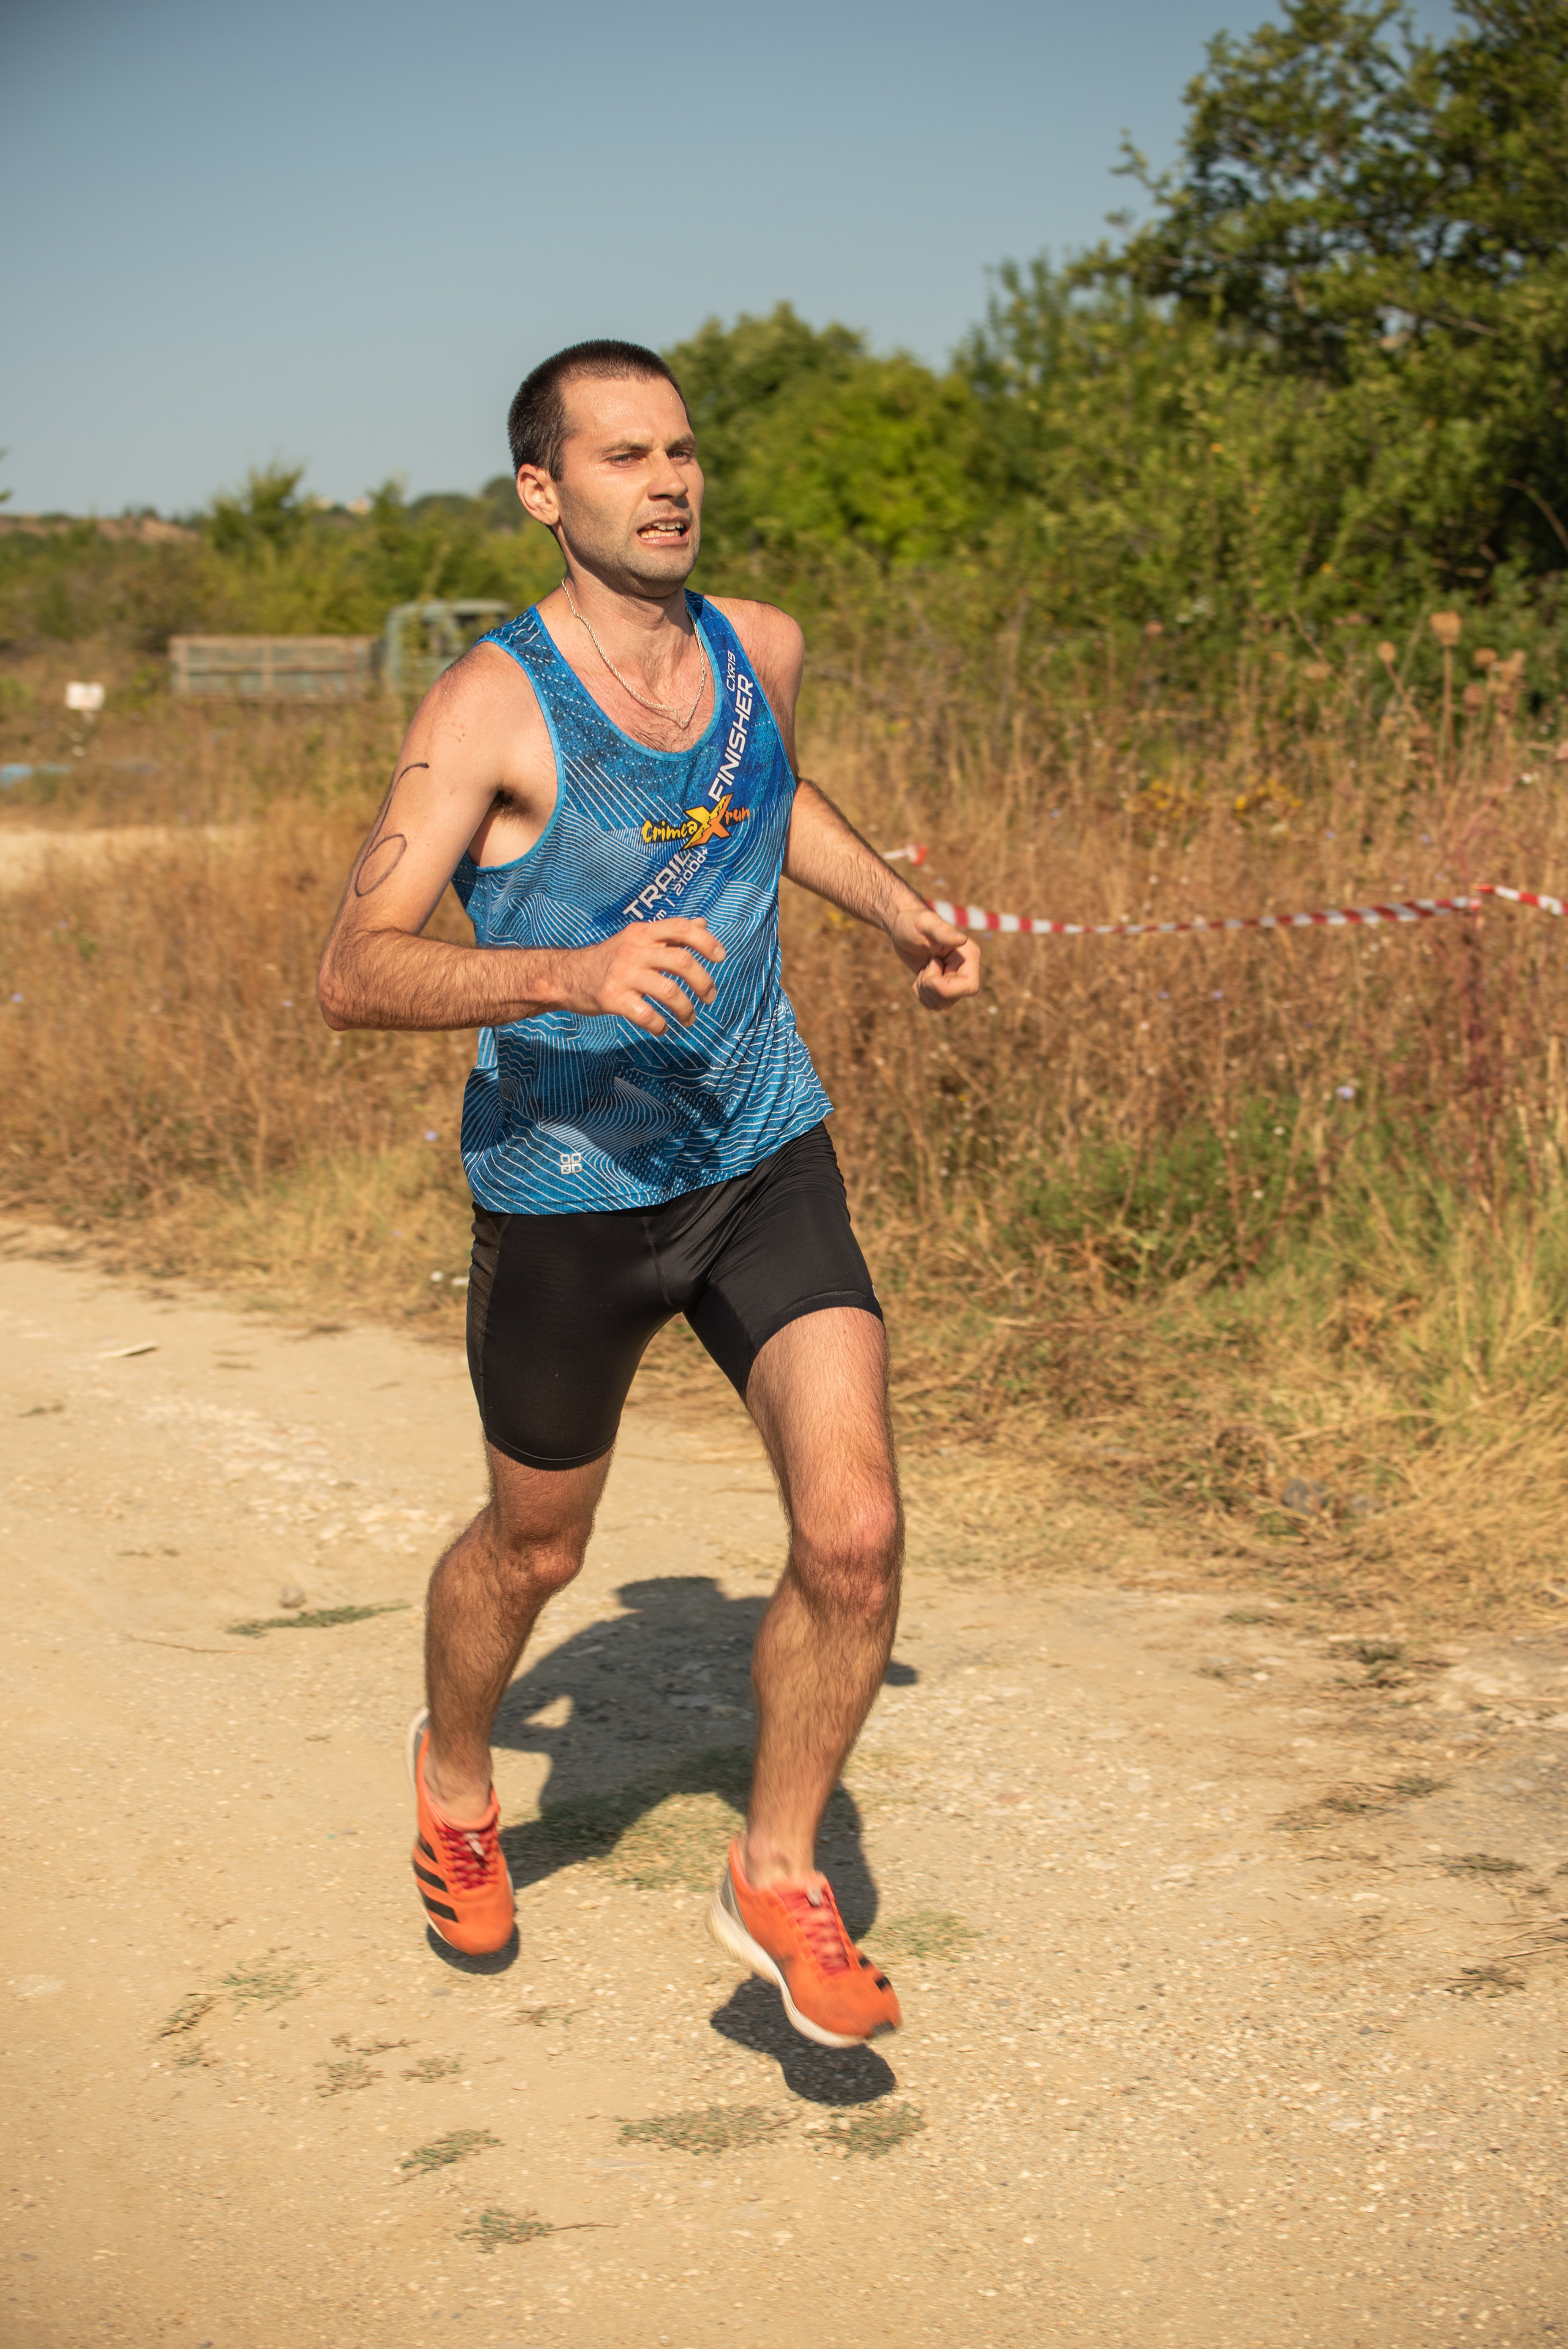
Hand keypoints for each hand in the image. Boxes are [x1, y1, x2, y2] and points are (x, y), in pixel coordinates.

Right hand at [559, 918, 724, 1036]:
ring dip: (686, 1009)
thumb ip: (669, 934)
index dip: (706, 941)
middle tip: (709, 997)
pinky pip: (646, 1015)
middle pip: (682, 962)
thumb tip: (702, 924)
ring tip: (689, 1019)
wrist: (566, 976)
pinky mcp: (612, 998)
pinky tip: (663, 1028)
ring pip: (669, 991)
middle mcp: (634, 950)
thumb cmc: (609, 959)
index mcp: (643, 933)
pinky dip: (660, 1025)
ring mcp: (623, 974)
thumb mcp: (637, 938)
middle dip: (703, 982)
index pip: (680, 928)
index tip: (721, 957)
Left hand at [888, 902, 980, 1011]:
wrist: (902, 928)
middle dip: (931, 989)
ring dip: (925, 992)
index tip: (928, 972)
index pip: (970, 987)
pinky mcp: (943, 986)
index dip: (945, 988)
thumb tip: (962, 940)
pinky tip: (920, 977)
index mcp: (969, 955)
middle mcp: (966, 969)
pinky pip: (935, 1005)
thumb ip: (942, 931)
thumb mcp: (924, 923)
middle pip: (953, 998)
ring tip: (922, 971)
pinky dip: (922, 996)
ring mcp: (955, 979)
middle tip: (923, 969)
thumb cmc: (913, 922)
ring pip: (944, 1004)